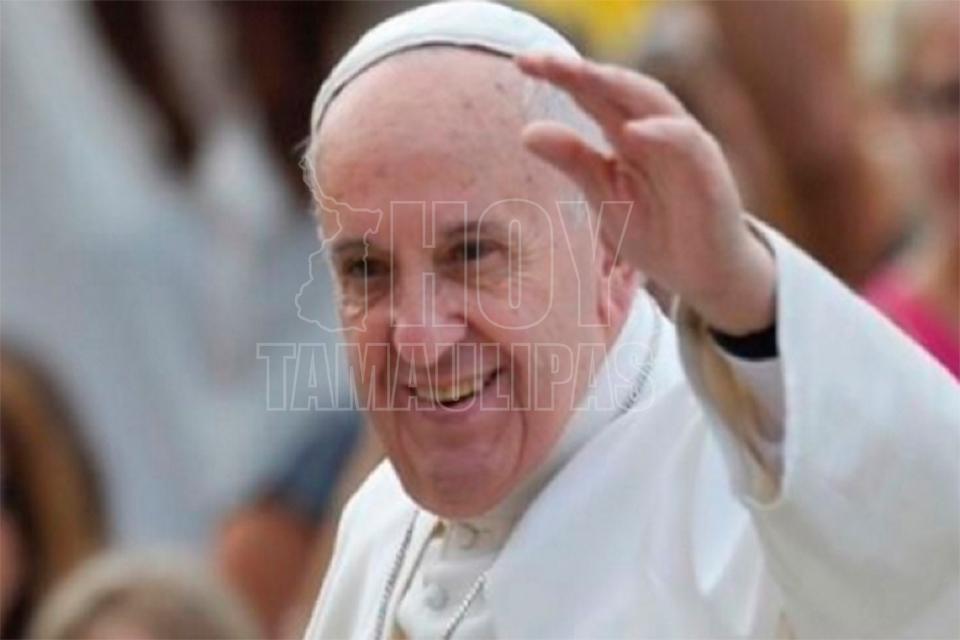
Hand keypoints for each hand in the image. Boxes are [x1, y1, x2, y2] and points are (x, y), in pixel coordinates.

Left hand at [515, 53, 775, 334]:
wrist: (702, 274)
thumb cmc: (657, 231)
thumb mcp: (603, 196)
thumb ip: (573, 161)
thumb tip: (525, 131)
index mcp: (627, 134)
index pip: (591, 95)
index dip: (559, 75)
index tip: (520, 62)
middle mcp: (656, 130)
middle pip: (617, 89)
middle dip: (579, 71)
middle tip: (539, 60)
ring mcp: (684, 146)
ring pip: (653, 101)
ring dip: (616, 85)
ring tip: (577, 74)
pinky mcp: (709, 170)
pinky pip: (686, 141)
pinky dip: (661, 133)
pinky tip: (632, 131)